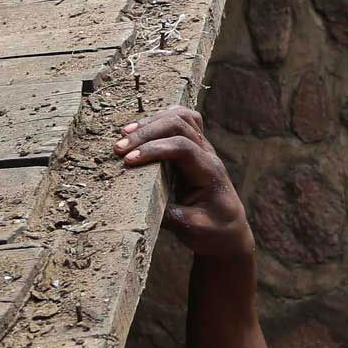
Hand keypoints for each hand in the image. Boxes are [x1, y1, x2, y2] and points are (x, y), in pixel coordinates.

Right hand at [116, 105, 252, 258]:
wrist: (229, 230)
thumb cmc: (212, 231)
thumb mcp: (191, 229)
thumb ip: (169, 216)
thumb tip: (140, 204)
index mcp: (209, 172)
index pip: (183, 148)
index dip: (154, 150)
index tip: (128, 161)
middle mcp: (207, 154)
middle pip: (180, 124)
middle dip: (147, 132)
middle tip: (118, 148)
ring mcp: (202, 148)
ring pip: (181, 116)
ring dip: (152, 121)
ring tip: (125, 134)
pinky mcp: (194, 148)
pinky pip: (182, 121)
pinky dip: (160, 119)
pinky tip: (141, 128)